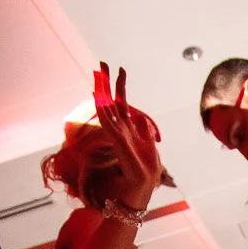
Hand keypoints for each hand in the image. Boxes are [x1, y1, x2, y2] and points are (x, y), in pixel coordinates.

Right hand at [94, 62, 162, 207]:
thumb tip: (142, 119)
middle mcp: (120, 128)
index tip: (120, 69)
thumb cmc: (145, 168)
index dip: (121, 86)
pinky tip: (99, 96)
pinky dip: (103, 109)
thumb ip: (144, 129)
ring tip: (98, 74)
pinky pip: (107, 122)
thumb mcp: (149, 143)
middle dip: (107, 82)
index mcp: (128, 128)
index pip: (122, 102)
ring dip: (102, 91)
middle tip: (102, 63)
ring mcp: (117, 134)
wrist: (142, 185)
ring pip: (106, 108)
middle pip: (111, 100)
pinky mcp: (118, 142)